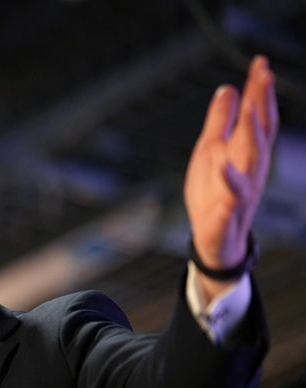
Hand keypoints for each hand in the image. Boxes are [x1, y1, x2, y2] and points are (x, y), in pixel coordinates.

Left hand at [184, 55, 278, 296]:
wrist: (214, 239)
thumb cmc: (213, 193)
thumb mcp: (209, 150)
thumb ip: (219, 121)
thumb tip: (227, 88)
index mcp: (247, 151)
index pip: (257, 116)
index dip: (259, 90)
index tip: (259, 62)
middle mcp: (252, 167)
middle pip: (260, 131)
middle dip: (262, 103)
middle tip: (263, 73)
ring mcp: (243, 189)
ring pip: (253, 159)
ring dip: (252, 133)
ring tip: (249, 107)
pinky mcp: (227, 211)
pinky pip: (232, 196)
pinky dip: (229, 180)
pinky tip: (222, 165)